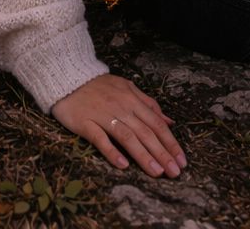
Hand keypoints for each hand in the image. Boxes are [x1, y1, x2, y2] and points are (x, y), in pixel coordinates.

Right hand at [51, 74, 184, 178]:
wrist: (67, 76)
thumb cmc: (99, 85)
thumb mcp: (126, 88)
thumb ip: (147, 104)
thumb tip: (169, 122)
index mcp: (132, 98)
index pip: (156, 123)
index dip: (170, 142)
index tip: (181, 160)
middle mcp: (120, 106)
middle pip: (145, 132)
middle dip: (162, 153)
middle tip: (175, 172)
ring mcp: (103, 115)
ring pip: (127, 137)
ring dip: (143, 155)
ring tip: (157, 172)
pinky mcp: (85, 122)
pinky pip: (100, 139)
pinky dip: (112, 152)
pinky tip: (123, 165)